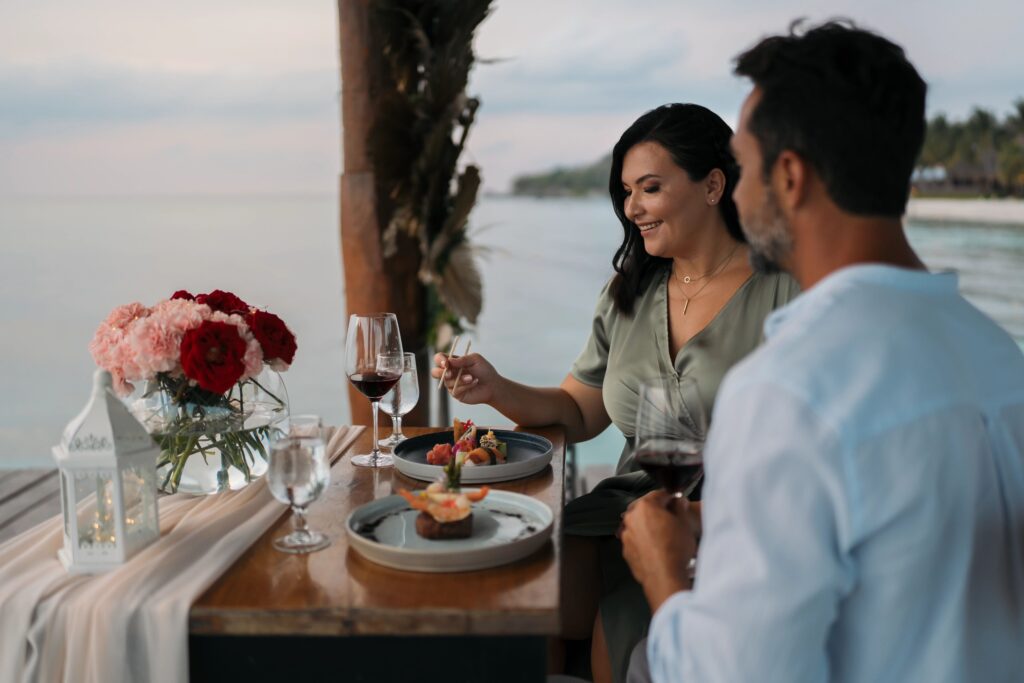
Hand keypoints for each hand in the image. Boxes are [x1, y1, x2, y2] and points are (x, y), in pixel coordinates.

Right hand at [430, 352, 500, 404]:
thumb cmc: (484, 371)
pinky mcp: (456, 393)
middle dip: (441, 372)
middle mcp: (450, 372)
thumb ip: (462, 359)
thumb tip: (449, 361)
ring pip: (447, 381)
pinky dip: (465, 385)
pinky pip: (454, 389)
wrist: (492, 385)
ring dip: (460, 379)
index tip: (446, 363)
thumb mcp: (475, 359)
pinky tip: (474, 383)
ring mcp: (451, 384)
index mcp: (453, 362)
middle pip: (435, 372)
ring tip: (472, 378)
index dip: (440, 360)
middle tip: (451, 373)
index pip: (439, 359)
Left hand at [620, 491, 696, 612]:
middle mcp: (631, 518)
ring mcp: (626, 535)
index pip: (659, 495)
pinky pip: (636, 540)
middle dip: (657, 511)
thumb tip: (677, 501)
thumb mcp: (684, 523)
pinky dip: (644, 540)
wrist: (664, 576)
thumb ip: (679, 507)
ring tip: (664, 535)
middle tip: (671, 518)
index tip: (676, 502)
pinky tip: (656, 547)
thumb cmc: (675, 548)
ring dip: (649, 526)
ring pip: (639, 525)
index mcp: (645, 506)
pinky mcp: (626, 550)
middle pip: (645, 509)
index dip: (670, 498)